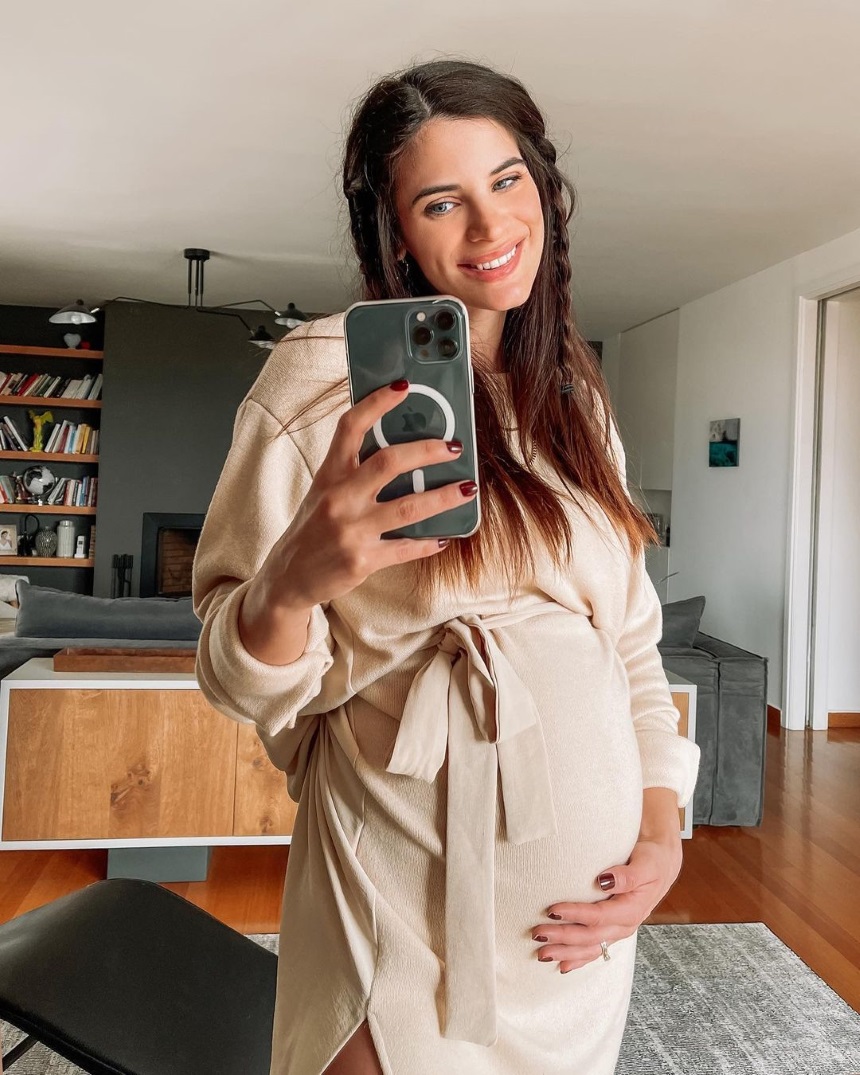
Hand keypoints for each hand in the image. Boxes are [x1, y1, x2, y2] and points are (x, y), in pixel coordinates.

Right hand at [263, 380, 476, 609]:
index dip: (377, 403)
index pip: (350, 427)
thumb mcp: (323, 493)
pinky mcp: (363, 561)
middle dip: (427, 451)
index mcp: (329, 475)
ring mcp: (351, 531)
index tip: (402, 387)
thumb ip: (353, 474)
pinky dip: (429, 542)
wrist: (288, 578)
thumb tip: (402, 454)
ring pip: (408, 507)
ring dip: (443, 497)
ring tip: (467, 488)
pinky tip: (444, 536)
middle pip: (389, 463)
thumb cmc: (311, 530)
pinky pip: (406, 548)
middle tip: (453, 446)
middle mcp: (339, 499)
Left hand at [531, 834, 682, 972]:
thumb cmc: (652, 861)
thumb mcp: (645, 864)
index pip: (599, 916)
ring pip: (590, 948)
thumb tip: (605, 879)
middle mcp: (624, 925)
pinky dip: (578, 959)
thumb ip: (627, 875)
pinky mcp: (613, 930)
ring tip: (541, 954)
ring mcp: (618, 931)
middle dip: (562, 937)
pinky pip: (595, 950)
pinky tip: (562, 966)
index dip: (575, 914)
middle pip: (590, 936)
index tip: (552, 909)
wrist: (661, 866)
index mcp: (631, 910)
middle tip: (537, 934)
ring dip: (565, 952)